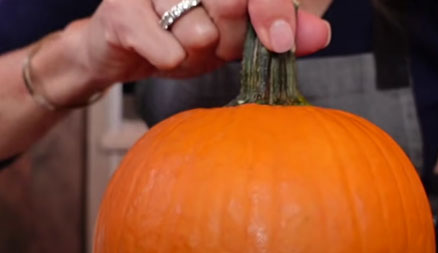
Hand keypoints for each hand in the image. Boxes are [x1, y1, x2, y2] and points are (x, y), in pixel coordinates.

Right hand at [50, 0, 330, 99]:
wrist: (118, 52)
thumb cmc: (180, 36)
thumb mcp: (236, 36)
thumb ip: (280, 30)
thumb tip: (319, 35)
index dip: (273, 9)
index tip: (279, 41)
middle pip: (231, 5)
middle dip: (230, 39)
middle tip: (215, 43)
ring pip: (198, 31)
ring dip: (194, 53)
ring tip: (181, 45)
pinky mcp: (122, 8)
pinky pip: (167, 49)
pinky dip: (169, 61)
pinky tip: (159, 52)